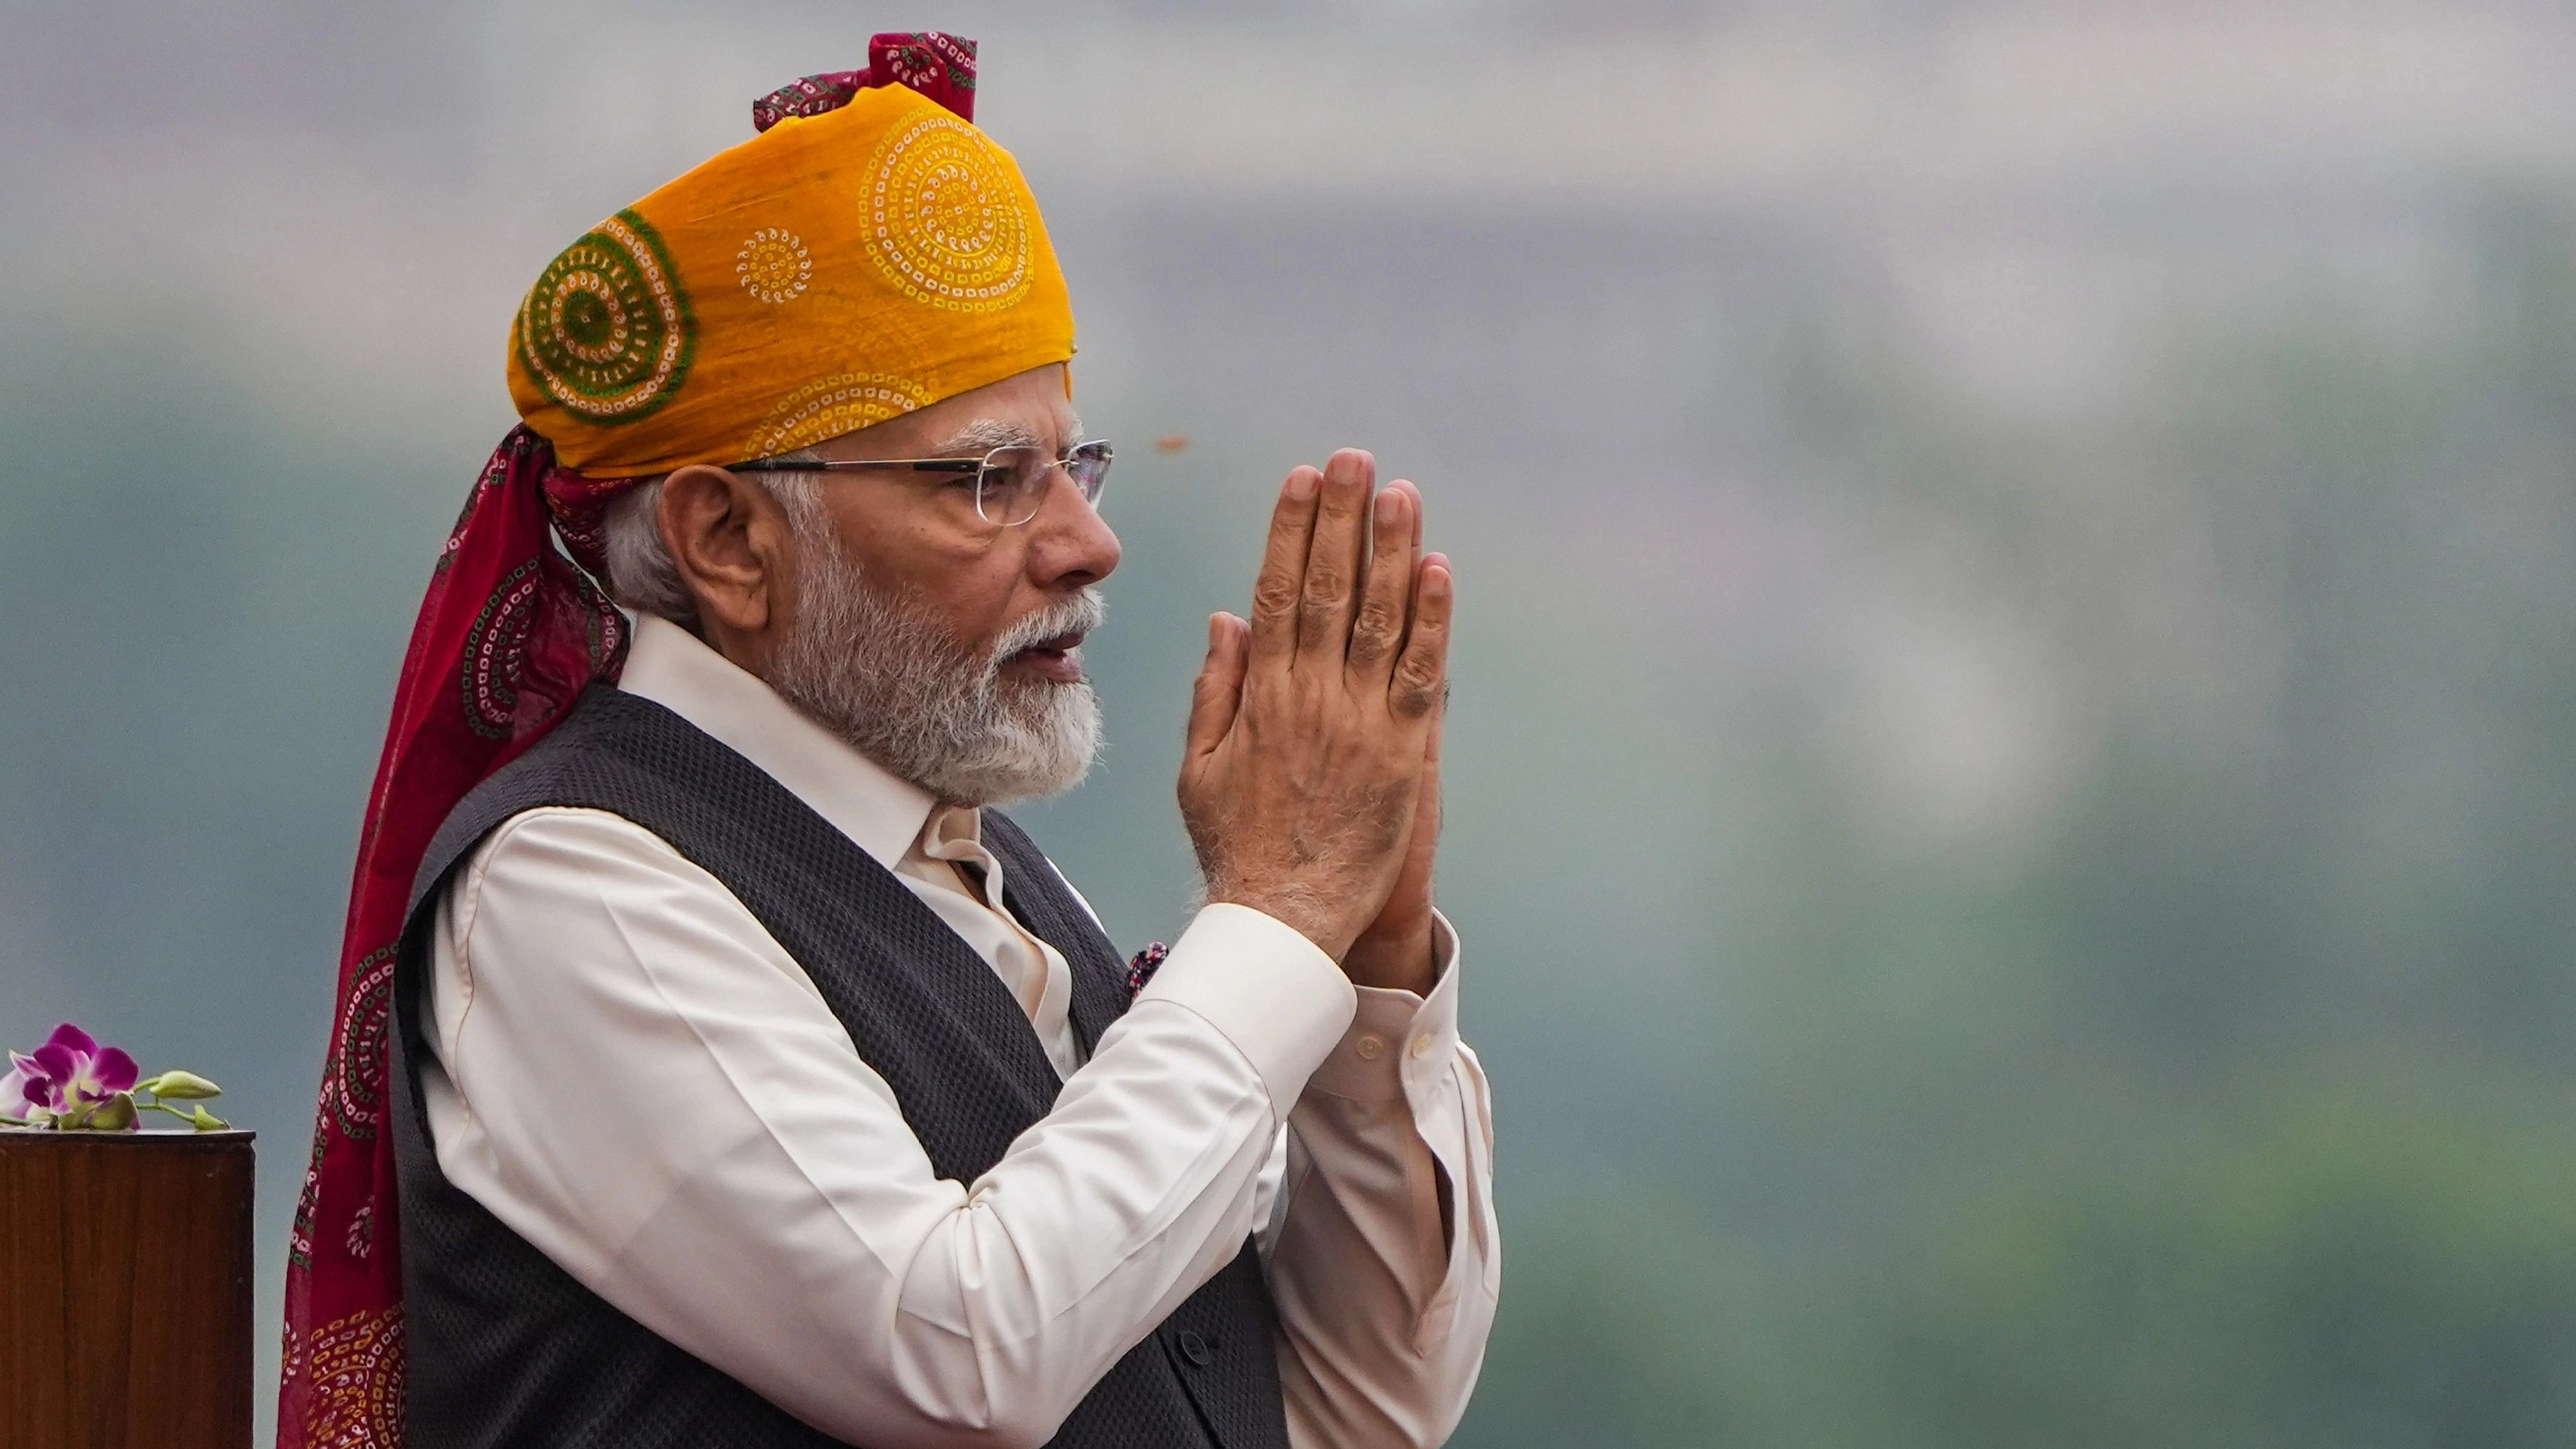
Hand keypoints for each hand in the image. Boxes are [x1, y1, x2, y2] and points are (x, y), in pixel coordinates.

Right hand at [1178, 450, 1452, 962]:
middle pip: (1327, 589)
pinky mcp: (1402, 755)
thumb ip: (1215, 689)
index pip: (1275, 592)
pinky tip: (1439, 570)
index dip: (1289, 530)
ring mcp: (1358, 723)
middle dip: (1340, 518)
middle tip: (1353, 458)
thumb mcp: (1199, 767)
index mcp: (1261, 696)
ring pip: (1378, 619)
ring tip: (1400, 491)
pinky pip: (1421, 675)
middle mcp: (1310, 697)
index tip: (1300, 479)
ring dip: (1391, 549)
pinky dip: (1432, 621)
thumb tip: (1227, 618)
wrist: (1282, 917)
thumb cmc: (1238, 847)